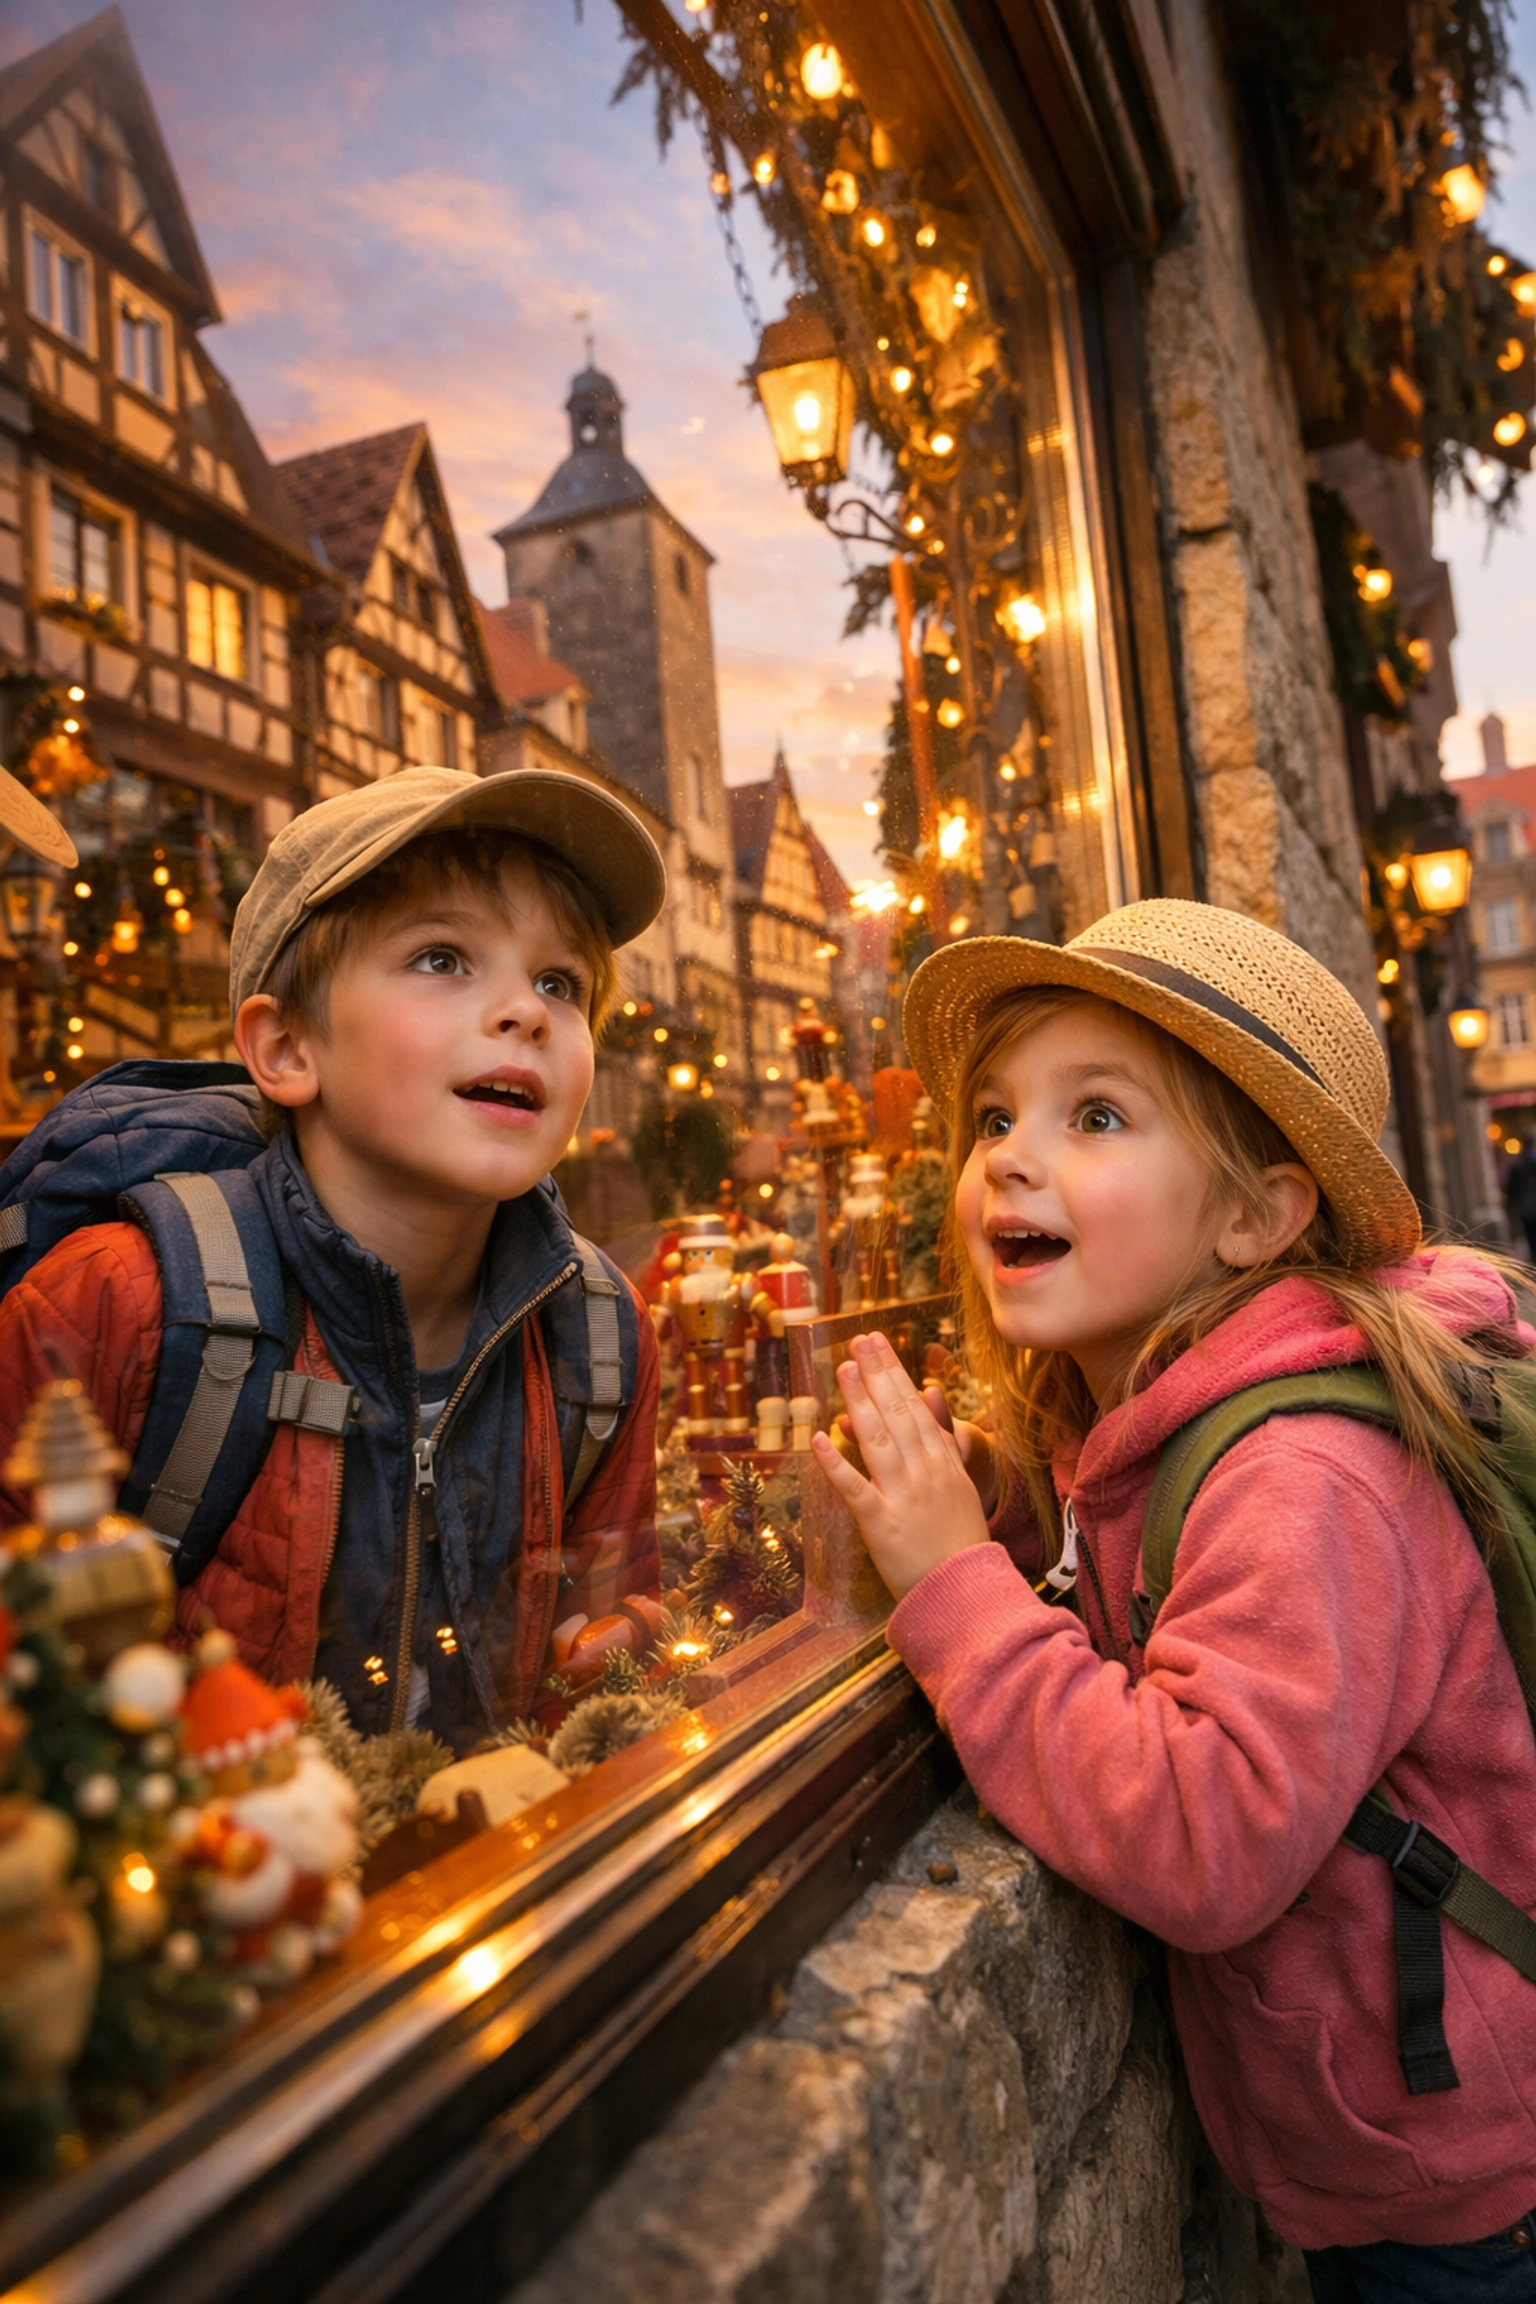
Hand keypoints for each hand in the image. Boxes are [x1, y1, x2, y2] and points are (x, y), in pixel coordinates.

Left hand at [811, 1332, 992, 1599]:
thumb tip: (930, 1393)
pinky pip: (855, 1490)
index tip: (876, 1343)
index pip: (914, 1407)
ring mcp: (903, 1496)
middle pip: (897, 1415)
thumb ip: (942, 1438)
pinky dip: (836, 1465)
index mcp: (941, 1461)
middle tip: (858, 1341)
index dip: (892, 1372)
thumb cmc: (960, 1538)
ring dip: (860, 1403)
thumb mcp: (960, 1481)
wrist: (965, 1589)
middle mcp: (923, 1472)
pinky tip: (819, 1439)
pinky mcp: (881, 1524)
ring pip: (878, 1441)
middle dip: (877, 1374)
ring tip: (844, 1370)